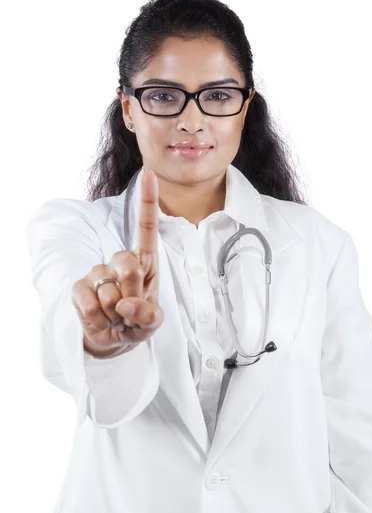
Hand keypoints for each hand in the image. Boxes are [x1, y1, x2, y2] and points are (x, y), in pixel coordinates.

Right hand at [72, 169, 163, 357]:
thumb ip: (148, 315)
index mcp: (145, 262)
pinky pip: (90, 304)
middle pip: (129, 266)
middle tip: (131, 309)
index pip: (147, 229)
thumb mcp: (152, 322)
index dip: (148, 202)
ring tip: (117, 316)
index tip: (150, 174)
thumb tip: (126, 305)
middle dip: (134, 294)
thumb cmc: (138, 321)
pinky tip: (102, 319)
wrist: (113, 337)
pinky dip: (99, 320)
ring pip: (108, 290)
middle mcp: (121, 261)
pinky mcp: (79, 286)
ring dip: (115, 313)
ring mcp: (98, 272)